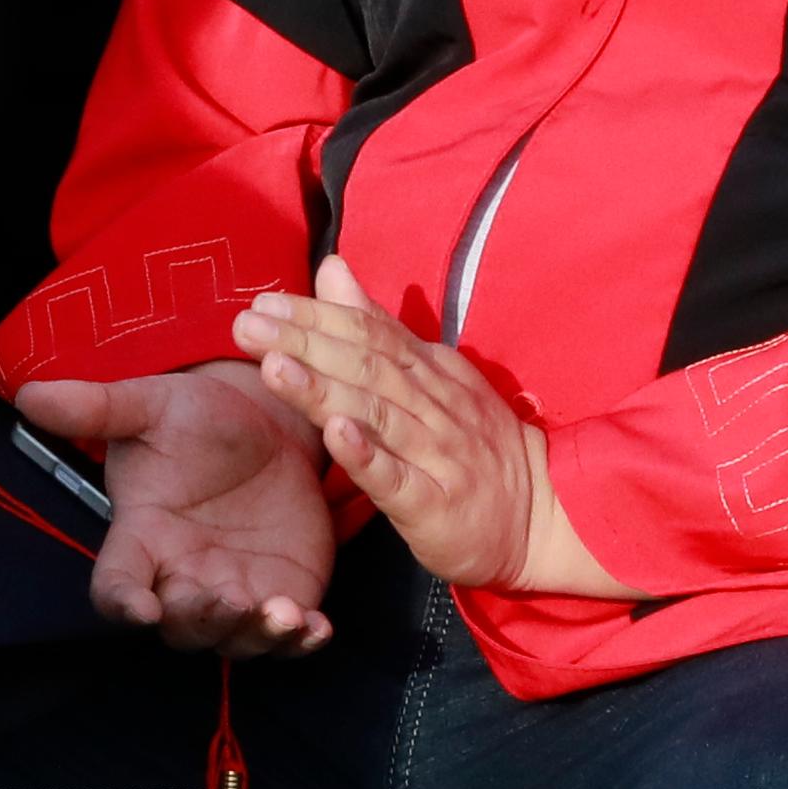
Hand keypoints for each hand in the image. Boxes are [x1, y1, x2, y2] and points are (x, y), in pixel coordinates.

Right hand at [34, 368, 340, 652]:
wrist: (265, 423)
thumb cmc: (197, 418)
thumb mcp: (150, 405)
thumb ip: (96, 407)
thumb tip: (30, 396)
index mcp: (143, 539)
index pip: (116, 586)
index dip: (124, 603)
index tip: (143, 608)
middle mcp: (184, 577)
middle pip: (181, 626)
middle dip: (203, 620)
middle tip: (231, 599)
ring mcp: (236, 591)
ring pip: (235, 639)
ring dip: (258, 636)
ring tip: (286, 613)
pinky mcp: (285, 592)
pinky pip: (289, 636)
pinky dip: (302, 641)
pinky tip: (318, 626)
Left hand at [240, 253, 586, 593]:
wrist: (540, 519)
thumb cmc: (474, 445)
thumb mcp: (431, 375)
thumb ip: (378, 326)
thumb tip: (331, 269)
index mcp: (431, 372)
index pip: (369, 333)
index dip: (316, 316)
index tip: (264, 301)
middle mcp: (435, 406)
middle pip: (365, 366)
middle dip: (304, 342)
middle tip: (246, 325)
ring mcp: (437, 455)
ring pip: (377, 415)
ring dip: (323, 390)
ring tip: (273, 368)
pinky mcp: (435, 505)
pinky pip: (398, 479)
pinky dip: (367, 456)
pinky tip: (334, 436)